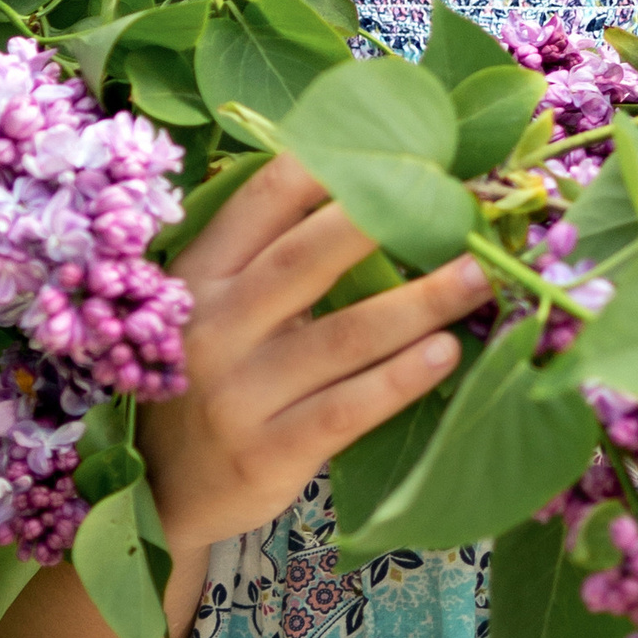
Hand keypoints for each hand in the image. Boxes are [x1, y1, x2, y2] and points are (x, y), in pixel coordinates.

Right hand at [139, 155, 483, 551]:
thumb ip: (265, 259)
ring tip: (477, 278)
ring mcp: (239, 392)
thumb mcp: (210, 308)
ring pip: (343, 335)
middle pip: (305, 258)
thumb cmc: (203, 380)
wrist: (159, 492)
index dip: (327, 165)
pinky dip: (401, 379)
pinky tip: (446, 354)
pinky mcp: (269, 452)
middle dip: (383, 223)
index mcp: (200, 275)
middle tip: (455, 202)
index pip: (262, 200)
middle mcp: (214, 326)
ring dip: (419, 303)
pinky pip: (348, 408)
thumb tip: (361, 191)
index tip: (394, 146)